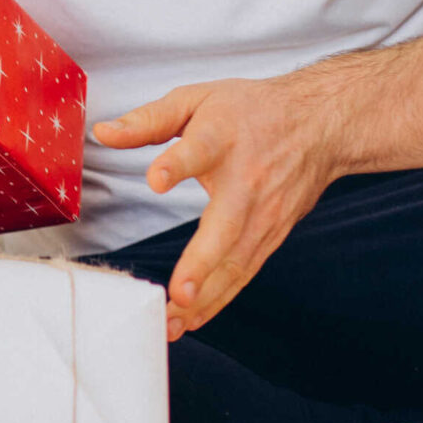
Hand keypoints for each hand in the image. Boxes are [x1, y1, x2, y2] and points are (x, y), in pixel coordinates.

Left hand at [93, 74, 346, 341]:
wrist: (319, 125)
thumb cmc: (250, 111)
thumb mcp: (196, 99)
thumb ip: (148, 120)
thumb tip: (102, 133)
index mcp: (222, 138)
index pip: (199, 150)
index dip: (177, 165)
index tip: (155, 179)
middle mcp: (248, 182)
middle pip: (227, 226)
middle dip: (204, 263)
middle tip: (179, 294)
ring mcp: (265, 214)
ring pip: (236, 263)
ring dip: (206, 297)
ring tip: (172, 323)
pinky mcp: (272, 235)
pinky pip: (243, 273)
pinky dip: (219, 299)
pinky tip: (192, 318)